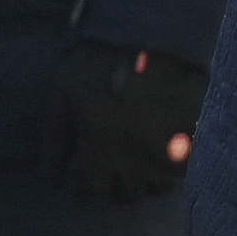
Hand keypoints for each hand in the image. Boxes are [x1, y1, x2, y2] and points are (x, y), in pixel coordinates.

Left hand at [59, 44, 204, 205]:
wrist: (152, 40)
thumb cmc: (98, 65)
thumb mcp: (62, 95)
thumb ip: (53, 137)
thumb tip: (47, 176)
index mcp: (97, 154)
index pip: (87, 191)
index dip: (81, 185)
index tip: (80, 176)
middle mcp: (132, 164)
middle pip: (121, 195)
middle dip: (109, 188)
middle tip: (104, 172)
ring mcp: (163, 157)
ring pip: (150, 189)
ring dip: (138, 184)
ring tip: (130, 168)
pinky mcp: (189, 146)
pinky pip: (177, 176)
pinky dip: (165, 174)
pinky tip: (155, 159)